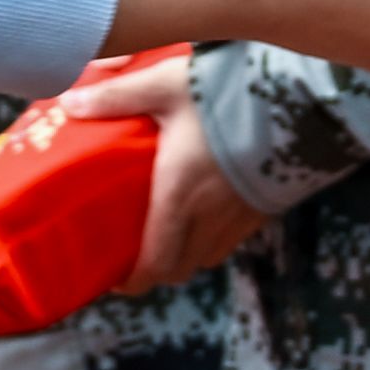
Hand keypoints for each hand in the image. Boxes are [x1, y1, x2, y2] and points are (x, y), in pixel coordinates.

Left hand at [71, 59, 273, 292]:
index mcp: (178, 199)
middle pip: (180, 269)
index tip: (114, 279)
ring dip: (187, 255)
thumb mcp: (164, 86)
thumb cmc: (225, 95)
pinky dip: (215, 237)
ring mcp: (242, 216)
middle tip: (135, 256)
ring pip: (209, 256)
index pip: (154, 265)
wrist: (300, 100)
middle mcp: (210, 218)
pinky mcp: (266, 206)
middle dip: (156, 271)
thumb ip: (116, 95)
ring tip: (168, 234)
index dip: (132, 282)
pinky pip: (235, 238)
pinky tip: (208, 210)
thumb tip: (69, 101)